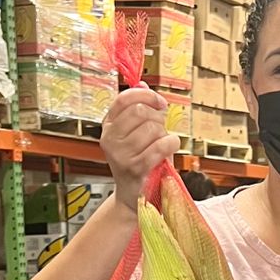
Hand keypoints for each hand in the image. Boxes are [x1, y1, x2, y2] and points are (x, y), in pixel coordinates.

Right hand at [100, 87, 180, 212]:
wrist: (134, 195)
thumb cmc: (139, 161)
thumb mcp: (136, 133)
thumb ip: (139, 109)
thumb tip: (142, 83)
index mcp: (108, 125)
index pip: (125, 98)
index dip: (146, 95)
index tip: (159, 103)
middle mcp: (110, 138)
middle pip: (140, 111)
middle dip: (157, 118)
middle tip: (160, 130)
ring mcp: (120, 154)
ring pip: (152, 129)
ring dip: (164, 135)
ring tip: (161, 146)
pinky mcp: (135, 168)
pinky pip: (160, 146)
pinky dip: (171, 144)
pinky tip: (169, 149)